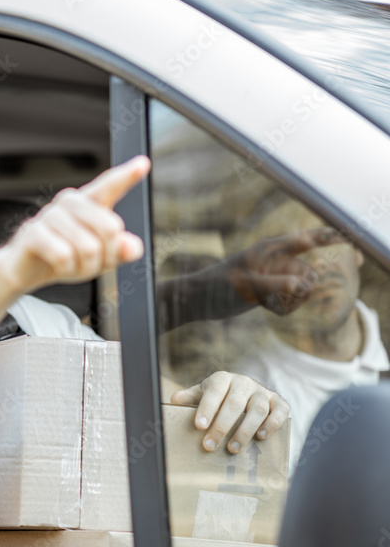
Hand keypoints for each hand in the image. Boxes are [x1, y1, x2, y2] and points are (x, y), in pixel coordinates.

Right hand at [0, 155, 148, 290]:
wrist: (26, 270)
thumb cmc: (64, 256)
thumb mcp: (100, 257)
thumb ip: (120, 250)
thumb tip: (132, 247)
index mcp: (88, 203)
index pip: (110, 186)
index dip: (127, 176)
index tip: (143, 164)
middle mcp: (69, 203)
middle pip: (110, 228)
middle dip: (107, 256)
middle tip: (92, 263)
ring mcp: (49, 215)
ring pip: (88, 248)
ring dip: (84, 268)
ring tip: (72, 266)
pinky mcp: (32, 233)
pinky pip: (64, 255)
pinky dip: (67, 269)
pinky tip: (58, 266)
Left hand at [169, 371, 289, 452]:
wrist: (249, 390)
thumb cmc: (221, 395)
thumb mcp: (204, 393)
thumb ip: (190, 397)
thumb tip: (173, 400)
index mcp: (223, 379)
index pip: (214, 392)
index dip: (207, 408)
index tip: (199, 426)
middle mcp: (244, 383)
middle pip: (234, 404)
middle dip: (221, 427)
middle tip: (210, 446)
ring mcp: (263, 392)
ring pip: (257, 410)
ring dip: (245, 430)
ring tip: (233, 448)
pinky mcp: (279, 402)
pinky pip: (280, 412)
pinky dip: (272, 425)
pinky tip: (261, 437)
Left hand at [226, 227, 344, 315]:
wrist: (197, 299)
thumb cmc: (217, 287)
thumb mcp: (246, 286)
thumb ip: (275, 284)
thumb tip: (303, 284)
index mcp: (270, 250)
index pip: (306, 240)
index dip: (328, 237)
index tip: (349, 237)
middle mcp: (276, 261)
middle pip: (309, 275)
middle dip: (302, 290)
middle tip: (279, 298)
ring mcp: (274, 276)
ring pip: (302, 291)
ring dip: (290, 302)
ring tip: (266, 304)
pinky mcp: (271, 291)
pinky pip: (291, 302)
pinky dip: (283, 308)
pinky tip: (264, 308)